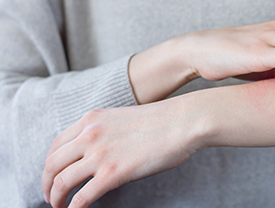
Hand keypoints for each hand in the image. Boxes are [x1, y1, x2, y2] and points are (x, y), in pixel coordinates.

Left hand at [42, 98, 208, 207]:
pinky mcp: (112, 173)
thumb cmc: (163, 121)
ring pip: (61, 181)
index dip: (50, 164)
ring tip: (58, 206)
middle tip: (50, 195)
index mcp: (91, 119)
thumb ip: (105, 132)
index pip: (57, 144)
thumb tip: (99, 153)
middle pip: (52, 164)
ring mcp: (99, 154)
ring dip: (55, 197)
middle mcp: (89, 134)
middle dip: (46, 183)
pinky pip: (82, 197)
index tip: (53, 175)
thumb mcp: (123, 119)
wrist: (183, 122)